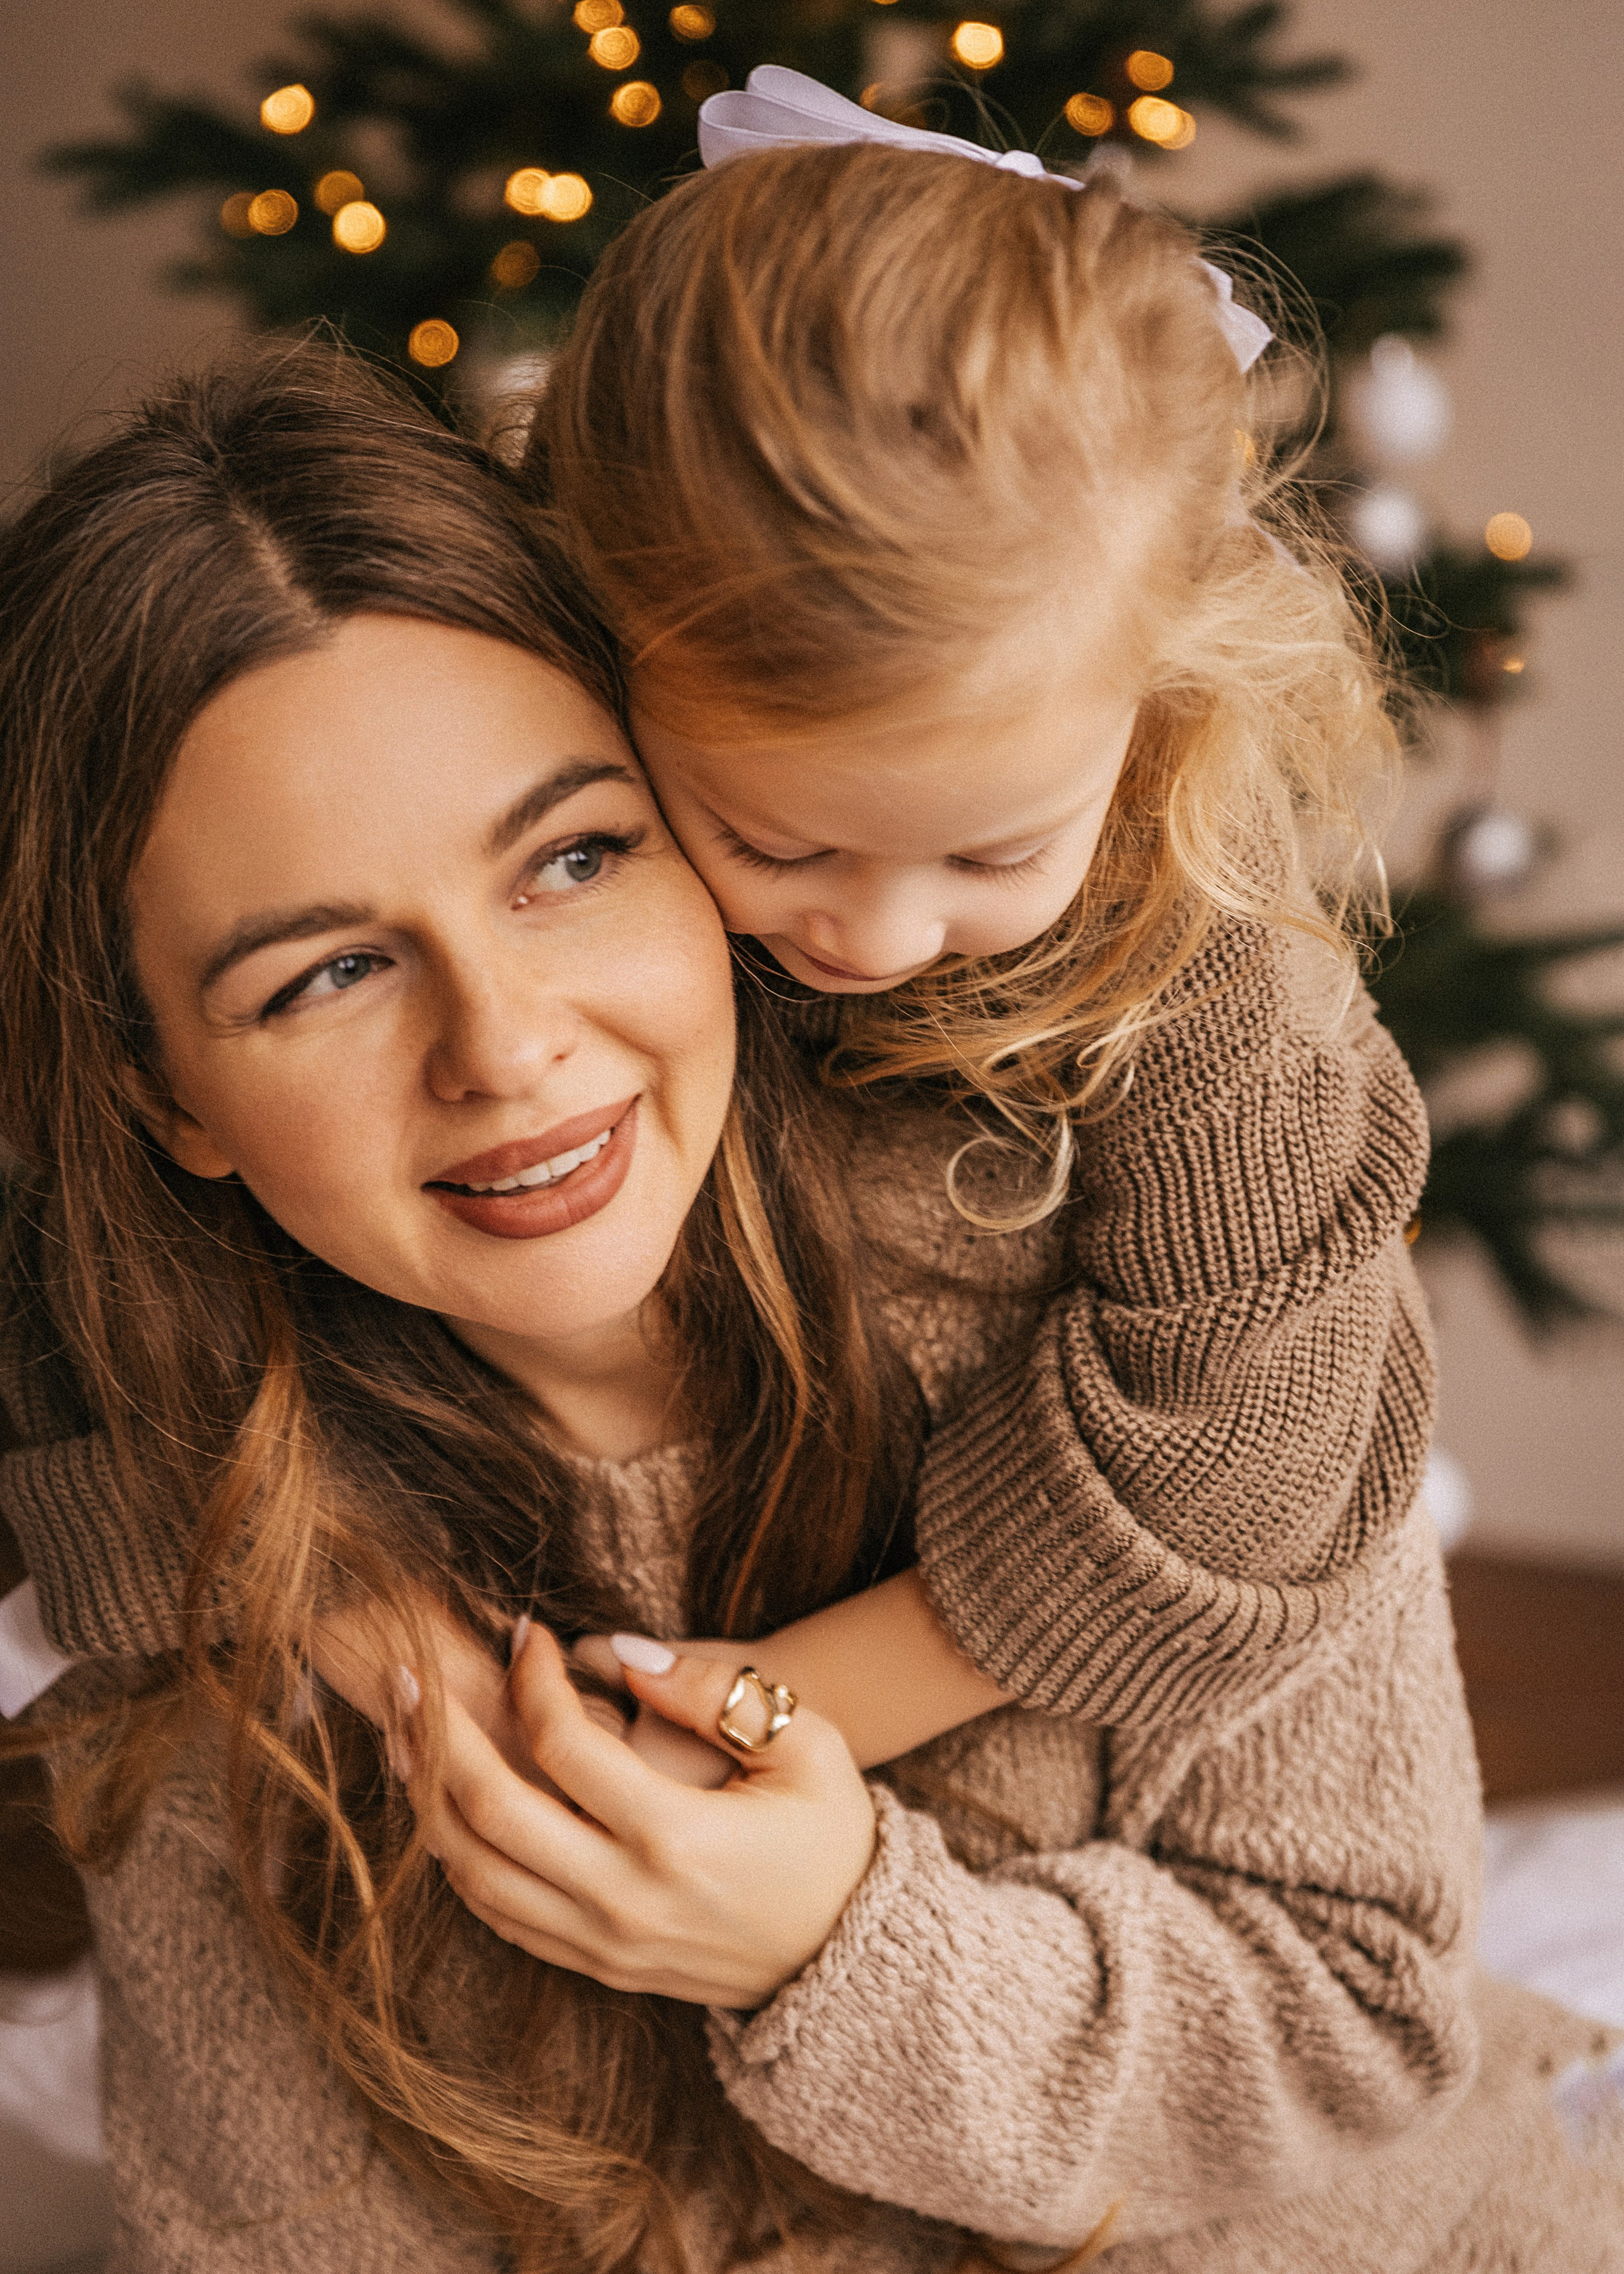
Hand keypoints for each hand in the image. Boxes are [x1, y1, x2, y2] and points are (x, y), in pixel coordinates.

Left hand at [407, 1624, 875, 2005]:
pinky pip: (495, 1913)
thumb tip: (624, 1654)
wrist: (849, 1956)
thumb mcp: (808, 1744)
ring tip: (405, 1732)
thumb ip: (711, 1692)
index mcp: (677, 1836)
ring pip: (472, 1872)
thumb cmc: (830, 1836)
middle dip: (438, 1735)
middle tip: (412, 1674)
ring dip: (426, 1796)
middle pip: (489, 1811)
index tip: (528, 1631)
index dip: (533, 1676)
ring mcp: (601, 1941)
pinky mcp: (593, 1965)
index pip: (564, 1745)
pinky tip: (441, 1802)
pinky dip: (453, 1854)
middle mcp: (624, 1897)